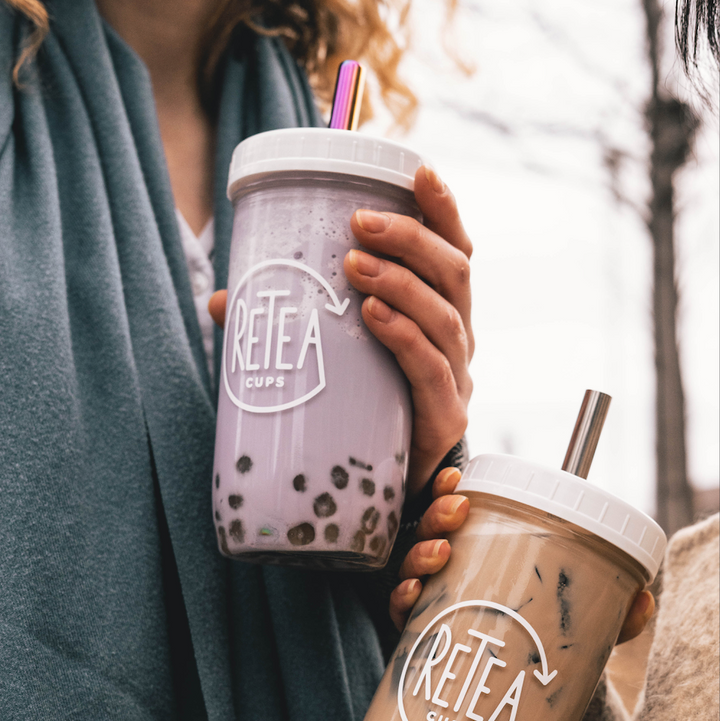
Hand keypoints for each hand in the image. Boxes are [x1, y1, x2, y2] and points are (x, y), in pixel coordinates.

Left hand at [208, 166, 471, 498]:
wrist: (381, 488)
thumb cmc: (360, 409)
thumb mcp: (334, 357)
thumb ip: (289, 325)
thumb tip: (220, 300)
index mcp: (439, 313)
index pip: (455, 252)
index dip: (443, 210)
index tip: (420, 171)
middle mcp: (457, 340)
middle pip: (454, 274)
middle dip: (410, 239)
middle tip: (358, 223)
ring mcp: (457, 380)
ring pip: (443, 317)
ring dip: (400, 283)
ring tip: (354, 266)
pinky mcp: (445, 419)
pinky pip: (431, 370)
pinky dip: (403, 337)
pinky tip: (373, 316)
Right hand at [390, 468, 655, 641]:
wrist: (520, 700)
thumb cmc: (544, 643)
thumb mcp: (582, 623)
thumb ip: (613, 614)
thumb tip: (644, 600)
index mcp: (482, 556)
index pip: (458, 514)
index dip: (449, 490)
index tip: (457, 478)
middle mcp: (451, 574)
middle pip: (431, 531)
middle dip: (437, 513)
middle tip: (459, 510)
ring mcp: (432, 604)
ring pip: (413, 566)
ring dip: (421, 551)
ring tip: (441, 551)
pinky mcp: (420, 638)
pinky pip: (401, 613)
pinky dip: (402, 598)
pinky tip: (413, 593)